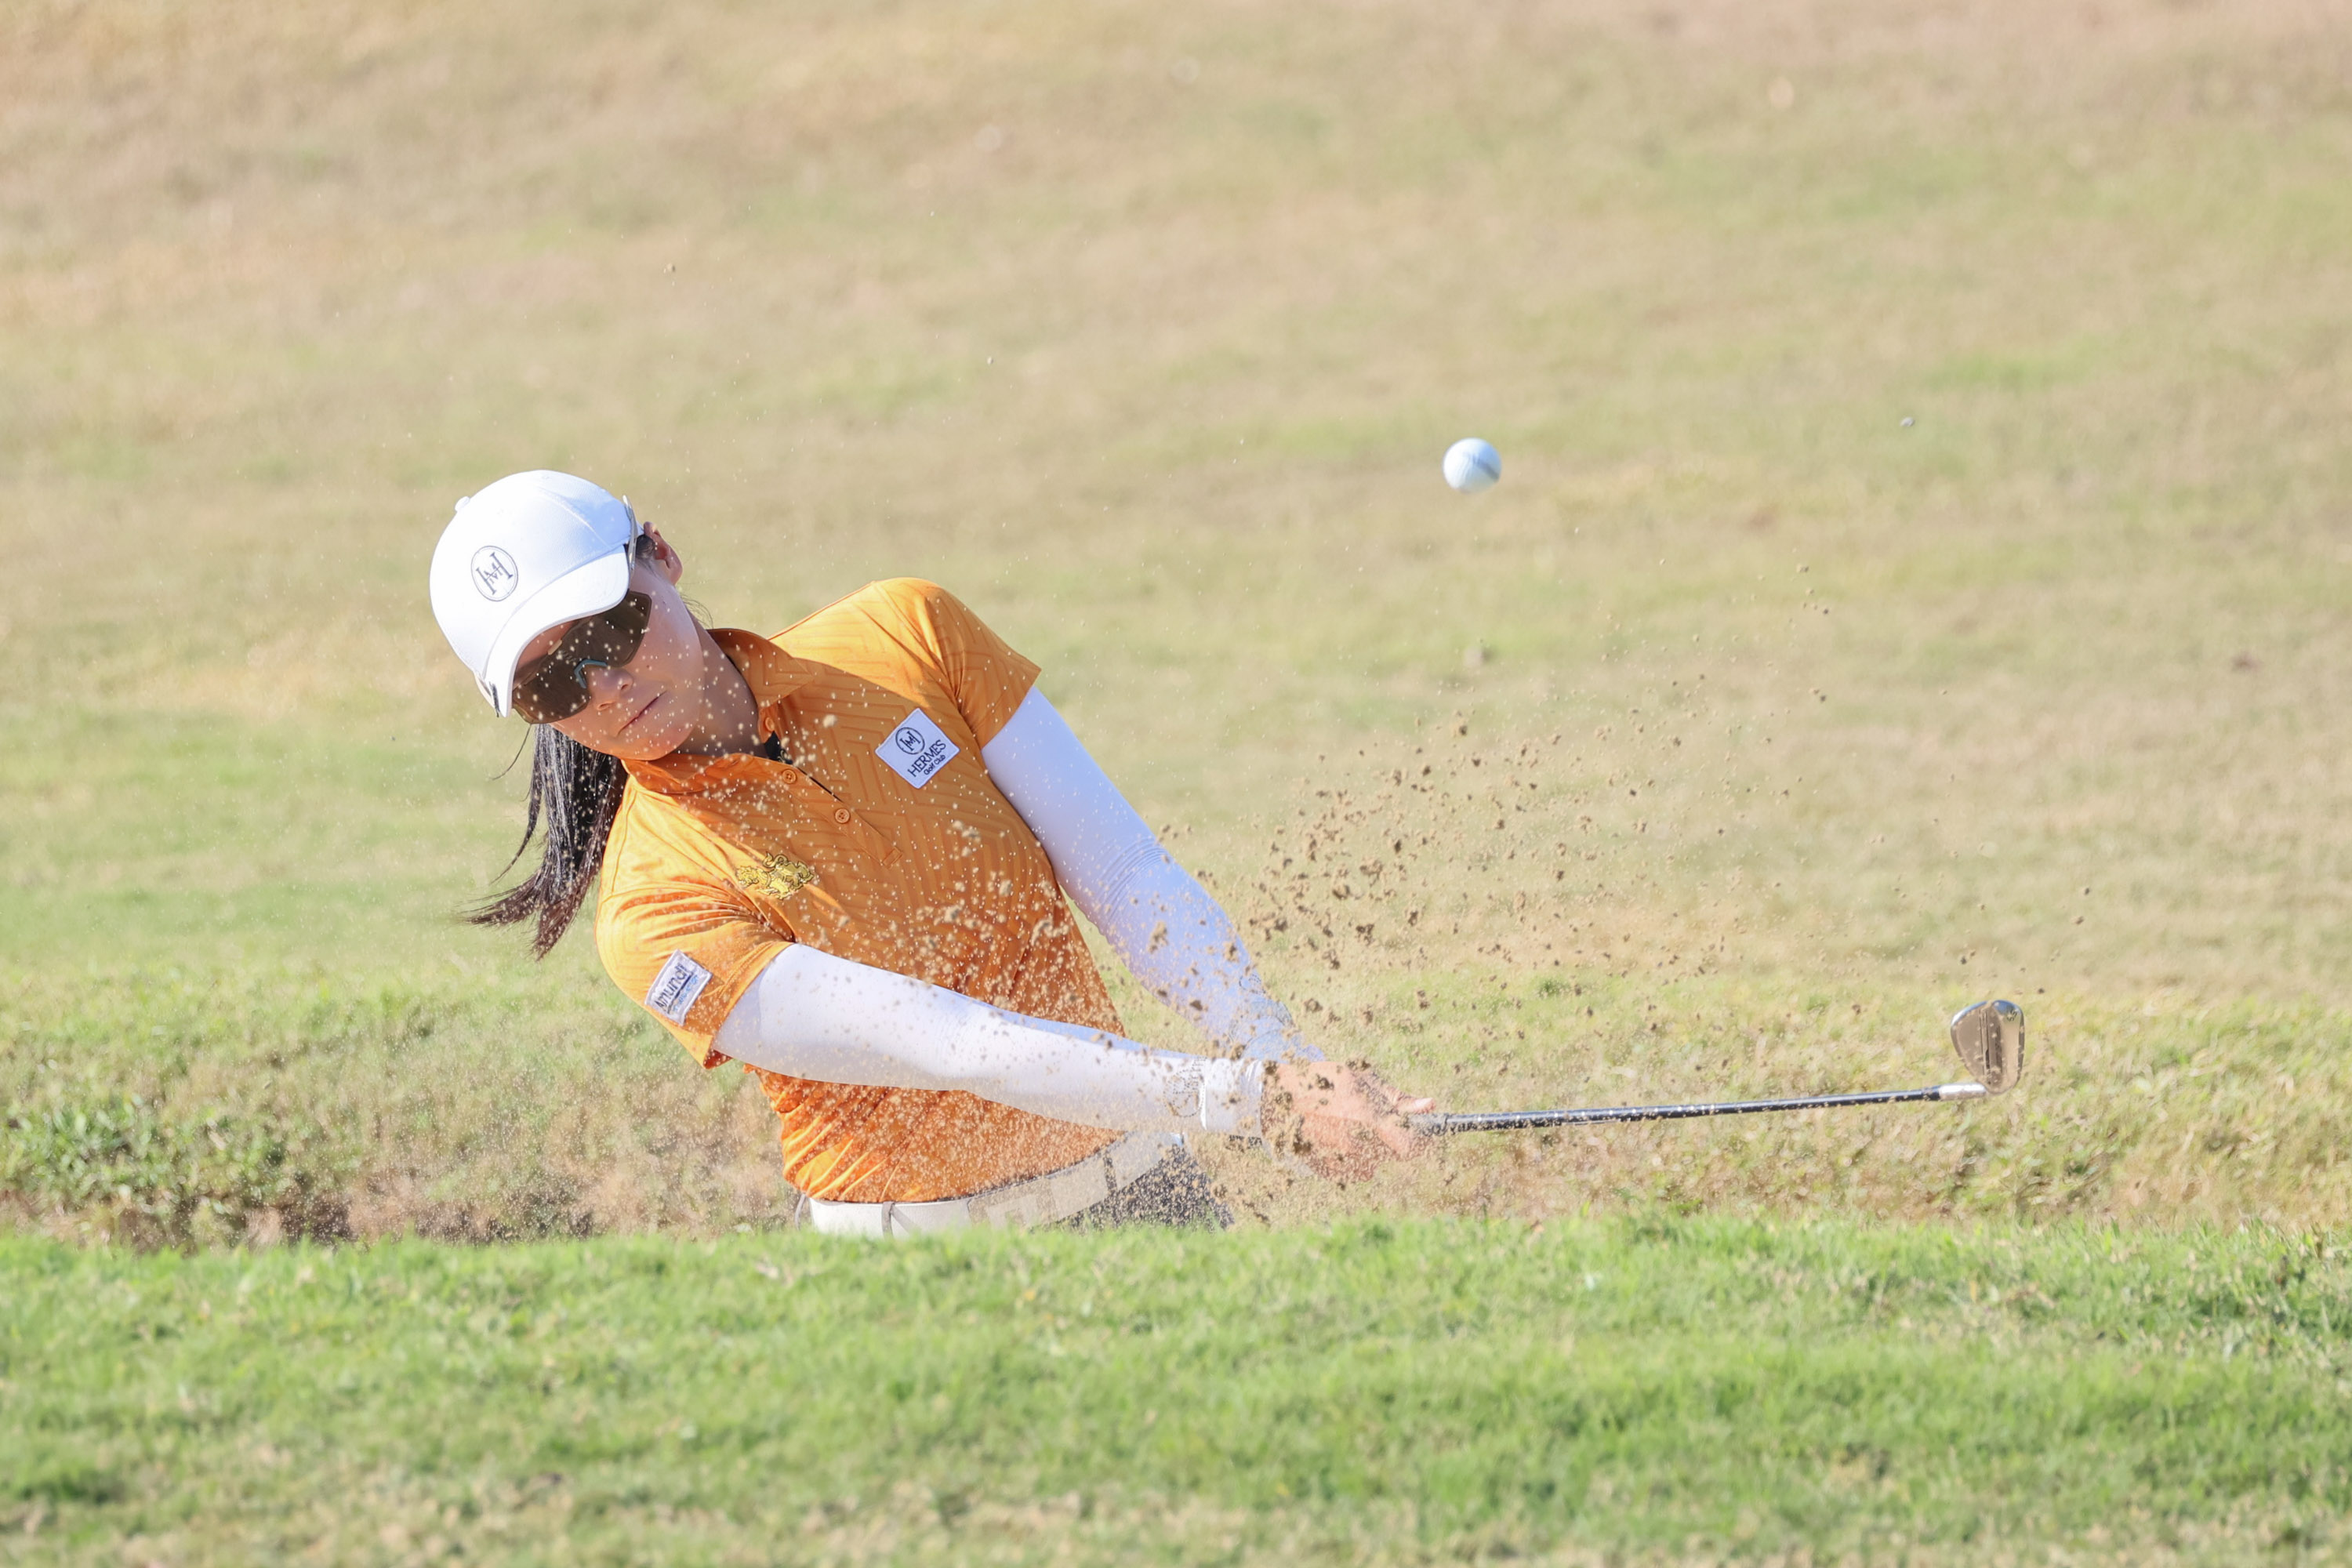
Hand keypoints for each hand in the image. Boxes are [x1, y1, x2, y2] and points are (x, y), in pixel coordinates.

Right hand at [1262, 1060, 1435, 1181]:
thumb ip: (1396, 1097)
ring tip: (1348, 1127)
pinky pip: (1352, 1171)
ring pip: (1372, 1165)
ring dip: (1369, 1150)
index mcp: (1368, 1118)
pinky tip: (1334, 1138)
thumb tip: (1430, 1106)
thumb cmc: (1321, 1082)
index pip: (1411, 1147)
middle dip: (1390, 1140)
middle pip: (1392, 1155)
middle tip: (1373, 1121)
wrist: (1277, 1099)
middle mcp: (1356, 1143)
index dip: (1420, 1142)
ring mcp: (1340, 1160)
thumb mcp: (1360, 1079)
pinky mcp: (1327, 1171)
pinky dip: (1349, 1159)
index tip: (1422, 1136)